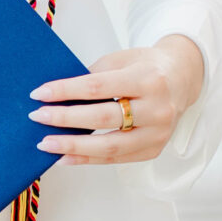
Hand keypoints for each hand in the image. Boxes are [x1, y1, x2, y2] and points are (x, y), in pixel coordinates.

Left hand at [30, 34, 203, 166]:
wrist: (182, 80)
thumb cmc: (146, 67)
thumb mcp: (122, 60)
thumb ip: (93, 76)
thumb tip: (55, 96)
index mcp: (148, 79)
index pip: (98, 87)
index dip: (66, 91)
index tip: (39, 94)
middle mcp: (157, 108)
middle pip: (103, 118)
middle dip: (65, 119)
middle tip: (38, 118)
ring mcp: (158, 133)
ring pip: (109, 146)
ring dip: (73, 147)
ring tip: (46, 145)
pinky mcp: (153, 149)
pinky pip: (115, 159)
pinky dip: (87, 159)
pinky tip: (64, 158)